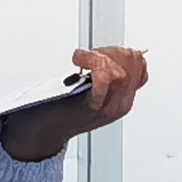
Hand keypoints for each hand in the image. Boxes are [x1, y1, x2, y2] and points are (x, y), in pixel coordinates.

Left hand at [0, 46, 150, 161]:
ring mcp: (108, 107)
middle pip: (131, 62)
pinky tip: (79, 60)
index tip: (102, 52)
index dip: (121, 50)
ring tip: (85, 59)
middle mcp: (120, 103)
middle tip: (92, 55)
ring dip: (100, 56)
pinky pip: (104, 79)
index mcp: (122, 98)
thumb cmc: (61, 110)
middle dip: (110, 49)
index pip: (139, 64)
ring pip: (120, 70)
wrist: (43, 132)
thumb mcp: (91, 90)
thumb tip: (105, 53)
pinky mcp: (92, 107)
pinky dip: (92, 62)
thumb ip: (102, 75)